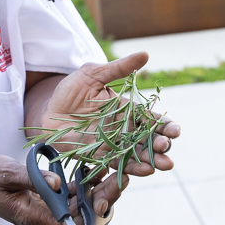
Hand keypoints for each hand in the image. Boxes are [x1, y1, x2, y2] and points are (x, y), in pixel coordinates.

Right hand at [0, 156, 126, 224]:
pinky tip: (99, 168)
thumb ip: (33, 179)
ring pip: (82, 204)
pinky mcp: (51, 195)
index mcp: (35, 218)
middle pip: (82, 215)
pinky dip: (87, 182)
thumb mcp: (8, 175)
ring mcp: (50, 206)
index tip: (104, 201)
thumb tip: (58, 184)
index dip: (90, 218)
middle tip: (122, 179)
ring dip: (100, 190)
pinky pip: (74, 193)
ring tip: (118, 172)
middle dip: (104, 199)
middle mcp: (46, 216)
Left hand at [40, 52, 181, 175]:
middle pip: (148, 139)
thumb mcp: (93, 74)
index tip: (176, 130)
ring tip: (164, 164)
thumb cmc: (70, 90)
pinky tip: (145, 171)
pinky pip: (120, 164)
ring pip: (138, 154)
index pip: (150, 118)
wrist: (47, 112)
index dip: (165, 125)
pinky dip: (133, 169)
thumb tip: (145, 54)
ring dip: (153, 160)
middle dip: (161, 144)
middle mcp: (124, 129)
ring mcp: (114, 144)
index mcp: (127, 109)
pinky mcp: (101, 157)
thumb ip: (118, 68)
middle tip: (167, 146)